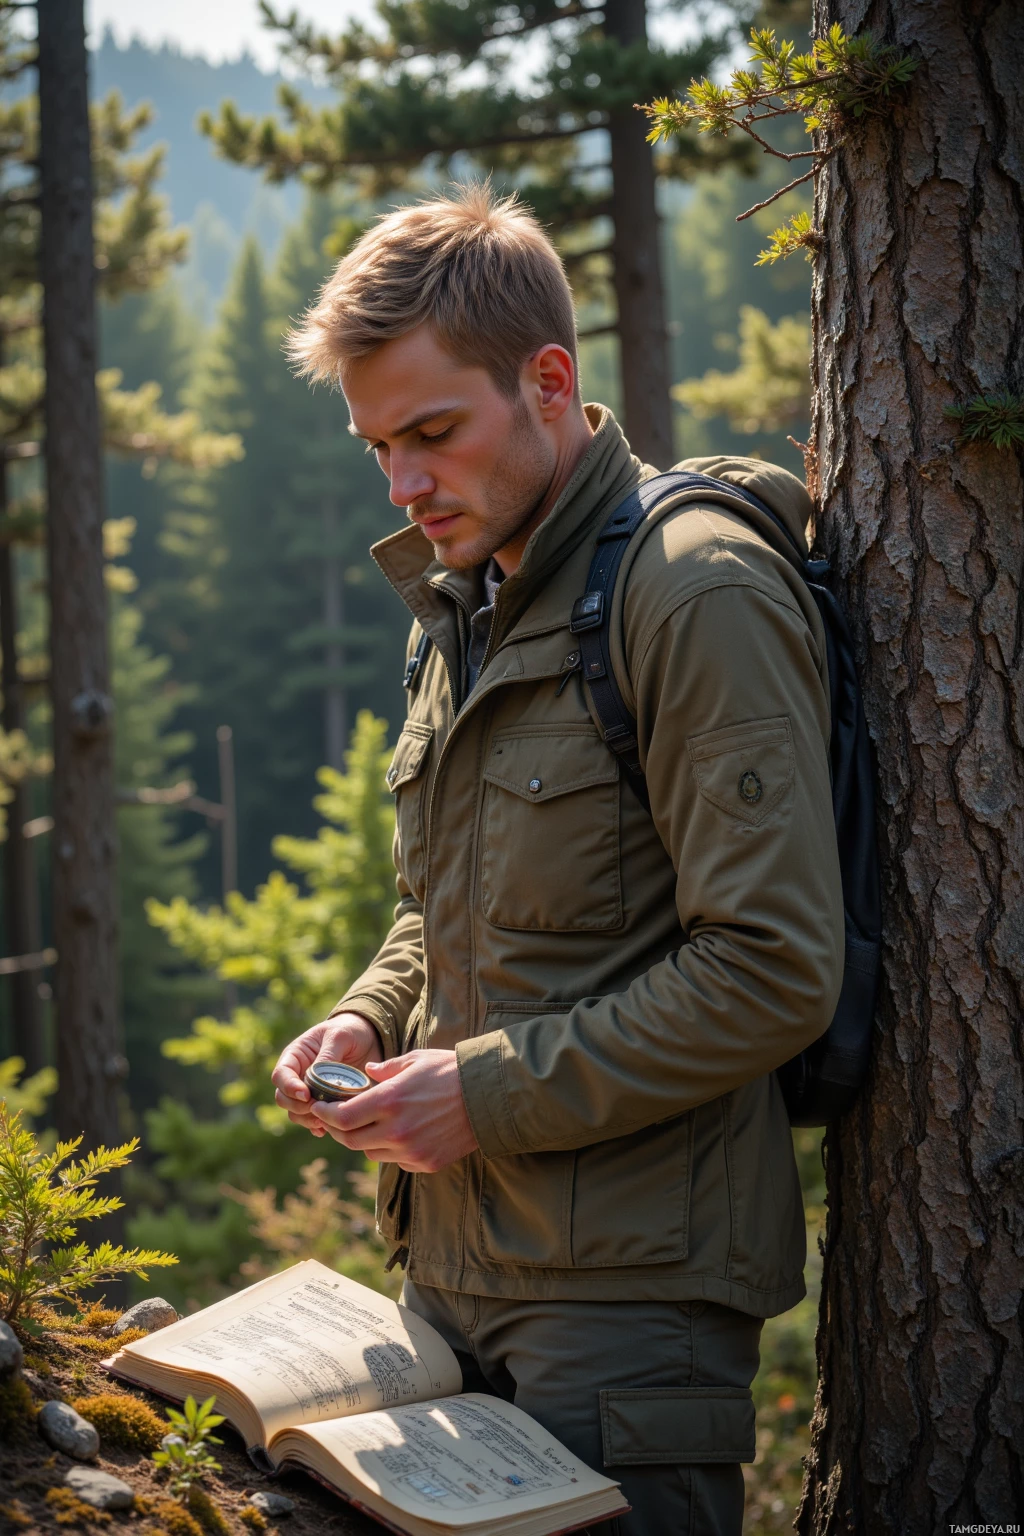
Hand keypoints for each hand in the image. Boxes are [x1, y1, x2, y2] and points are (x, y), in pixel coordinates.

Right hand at [272, 1013, 380, 1138]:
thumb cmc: (348, 1031)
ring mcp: (308, 1092)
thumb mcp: (339, 1036)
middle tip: (318, 1107)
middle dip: (298, 1107)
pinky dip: (317, 1126)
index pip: (280, 1075)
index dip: (289, 1087)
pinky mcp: (322, 1104)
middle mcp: (297, 1076)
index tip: (305, 1095)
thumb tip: (318, 1076)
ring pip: (296, 1113)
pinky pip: (312, 1120)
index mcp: (295, 1056)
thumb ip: (327, 1055)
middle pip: (283, 1098)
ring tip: (325, 1120)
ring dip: (307, 1119)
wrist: (367, 1039)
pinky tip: (326, 1129)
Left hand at [308, 1049, 478, 1172]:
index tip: (318, 1107)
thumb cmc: (450, 1071)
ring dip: (362, 1139)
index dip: (325, 1114)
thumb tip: (367, 1072)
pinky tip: (396, 1134)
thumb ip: (386, 1069)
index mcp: (390, 1101)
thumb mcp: (415, 1059)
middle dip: (335, 1129)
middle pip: (350, 1140)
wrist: (489, 1096)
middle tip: (332, 1119)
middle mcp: (396, 1131)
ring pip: (371, 1153)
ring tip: (366, 1125)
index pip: (342, 1118)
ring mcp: (411, 1151)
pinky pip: (395, 1161)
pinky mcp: (425, 1163)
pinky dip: (388, 1149)